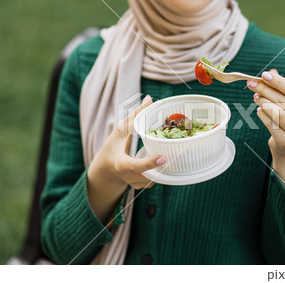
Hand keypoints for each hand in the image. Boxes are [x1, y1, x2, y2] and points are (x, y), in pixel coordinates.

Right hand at [87, 95, 165, 221]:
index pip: (136, 166)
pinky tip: (168, 160)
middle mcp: (130, 178)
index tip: (164, 158)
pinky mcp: (144, 186)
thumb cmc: (112, 148)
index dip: (150, 163)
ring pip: (157, 178)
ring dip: (167, 167)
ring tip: (175, 153)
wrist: (105, 171)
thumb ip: (136, 116)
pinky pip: (158, 179)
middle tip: (180, 152)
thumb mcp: (120, 130)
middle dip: (166, 165)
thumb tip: (150, 99)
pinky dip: (164, 170)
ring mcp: (137, 184)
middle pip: (152, 175)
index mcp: (122, 164)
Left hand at [247, 70, 284, 191]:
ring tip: (256, 96)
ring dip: (263, 102)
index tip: (265, 75)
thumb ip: (282, 88)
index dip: (279, 82)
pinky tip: (259, 110)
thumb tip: (271, 71)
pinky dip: (262, 114)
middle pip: (284, 101)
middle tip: (252, 83)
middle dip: (266, 90)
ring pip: (276, 112)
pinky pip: (270, 124)